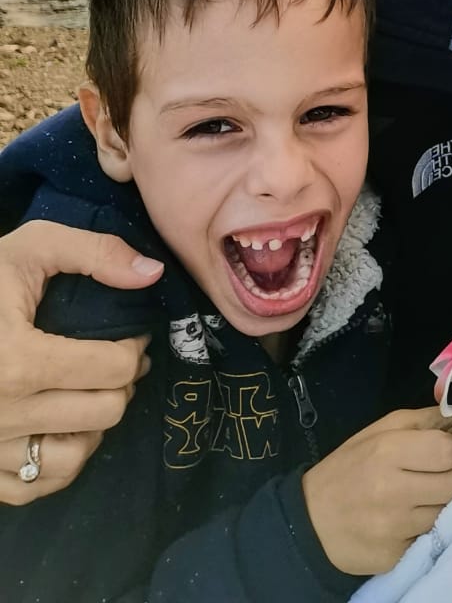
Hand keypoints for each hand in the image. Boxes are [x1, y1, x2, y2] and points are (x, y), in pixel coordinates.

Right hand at [0, 220, 161, 503]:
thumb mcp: (31, 248)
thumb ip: (95, 253)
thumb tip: (152, 273)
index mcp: (17, 361)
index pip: (112, 369)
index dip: (133, 347)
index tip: (130, 334)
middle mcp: (2, 414)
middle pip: (104, 413)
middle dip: (121, 383)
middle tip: (115, 360)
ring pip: (76, 456)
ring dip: (94, 424)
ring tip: (90, 392)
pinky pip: (36, 487)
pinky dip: (60, 463)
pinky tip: (60, 427)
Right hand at [302, 400, 451, 576]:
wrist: (310, 521)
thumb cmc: (350, 467)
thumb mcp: (382, 431)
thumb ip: (427, 420)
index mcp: (388, 451)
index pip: (450, 451)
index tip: (442, 454)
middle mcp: (392, 491)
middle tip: (442, 477)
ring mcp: (394, 529)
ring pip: (450, 513)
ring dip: (445, 505)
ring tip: (425, 499)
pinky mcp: (395, 558)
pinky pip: (432, 540)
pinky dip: (428, 530)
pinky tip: (412, 522)